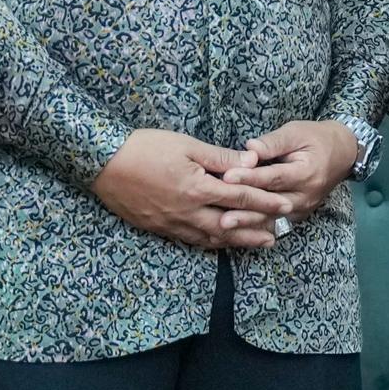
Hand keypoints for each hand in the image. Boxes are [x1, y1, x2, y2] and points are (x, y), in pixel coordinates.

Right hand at [91, 130, 292, 250]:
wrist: (102, 162)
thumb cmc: (146, 147)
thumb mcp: (187, 145)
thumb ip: (221, 158)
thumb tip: (252, 161)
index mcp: (198, 189)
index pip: (241, 199)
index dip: (266, 202)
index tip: (286, 205)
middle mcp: (188, 212)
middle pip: (230, 226)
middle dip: (256, 230)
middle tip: (278, 235)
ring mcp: (172, 223)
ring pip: (211, 238)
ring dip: (236, 241)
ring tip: (257, 244)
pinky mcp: (158, 227)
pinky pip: (190, 240)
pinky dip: (210, 243)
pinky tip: (220, 242)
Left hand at [222, 121, 360, 223]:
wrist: (343, 153)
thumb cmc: (316, 139)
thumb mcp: (296, 132)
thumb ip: (272, 142)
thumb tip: (248, 148)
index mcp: (307, 172)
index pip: (274, 177)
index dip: (249, 178)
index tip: (227, 178)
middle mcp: (306, 195)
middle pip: (271, 204)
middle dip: (244, 209)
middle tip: (220, 215)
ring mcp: (303, 208)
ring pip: (272, 218)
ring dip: (248, 224)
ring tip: (224, 227)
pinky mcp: (298, 214)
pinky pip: (276, 224)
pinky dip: (256, 228)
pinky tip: (236, 232)